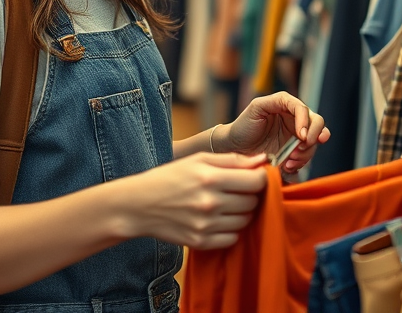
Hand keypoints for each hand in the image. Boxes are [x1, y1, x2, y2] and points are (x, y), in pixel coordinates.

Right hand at [122, 152, 267, 249]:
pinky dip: (230, 229)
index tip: (253, 176)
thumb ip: (232, 160)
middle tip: (236, 190)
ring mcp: (206, 225)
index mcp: (210, 178)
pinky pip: (232, 238)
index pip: (256, 181)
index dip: (260, 178)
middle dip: (249, 194)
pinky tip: (217, 219)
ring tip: (225, 204)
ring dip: (241, 212)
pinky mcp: (201, 242)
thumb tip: (262, 160)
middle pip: (252, 202)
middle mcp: (210, 203)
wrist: (139, 205)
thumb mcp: (198, 160)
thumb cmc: (170, 178)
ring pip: (245, 221)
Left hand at [220, 92, 329, 174]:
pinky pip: (306, 157)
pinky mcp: (294, 152)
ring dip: (306, 154)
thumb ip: (277, 101)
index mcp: (286, 105)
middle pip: (317, 123)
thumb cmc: (243, 126)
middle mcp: (294, 119)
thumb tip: (299, 110)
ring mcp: (295, 137)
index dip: (307, 122)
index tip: (301, 136)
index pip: (304, 109)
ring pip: (314, 142)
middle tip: (300, 149)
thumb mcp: (257, 107)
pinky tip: (287, 166)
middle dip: (313, 138)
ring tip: (289, 162)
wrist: (234, 149)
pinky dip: (300, 163)